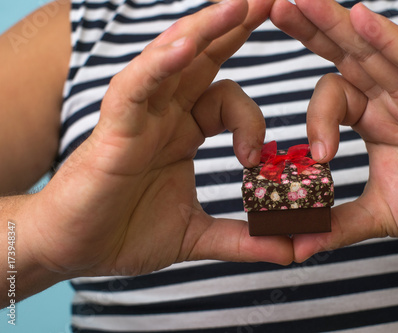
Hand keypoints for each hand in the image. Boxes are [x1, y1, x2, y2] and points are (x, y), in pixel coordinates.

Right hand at [25, 0, 291, 278]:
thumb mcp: (197, 235)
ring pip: (172, 59)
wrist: (74, 249)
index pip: (226, 100)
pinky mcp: (113, 127)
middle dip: (235, 28)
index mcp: (183, 132)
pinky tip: (185, 45)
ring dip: (205, 29)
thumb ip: (243, 239)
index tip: (257, 158)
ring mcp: (139, 115)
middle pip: (203, 59)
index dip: (252, 119)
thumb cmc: (125, 233)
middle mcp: (163, 114)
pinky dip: (159, 65)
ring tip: (240, 3)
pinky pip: (136, 86)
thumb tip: (291, 251)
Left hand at [271, 0, 397, 260]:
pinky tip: (360, 17)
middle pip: (342, 56)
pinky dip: (386, 40)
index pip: (333, 95)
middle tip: (273, 8)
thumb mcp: (378, 214)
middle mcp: (390, 97)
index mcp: (373, 118)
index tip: (318, 155)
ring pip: (369, 49)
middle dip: (309, 31)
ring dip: (334, 23)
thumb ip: (336, 225)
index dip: (315, 115)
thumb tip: (294, 247)